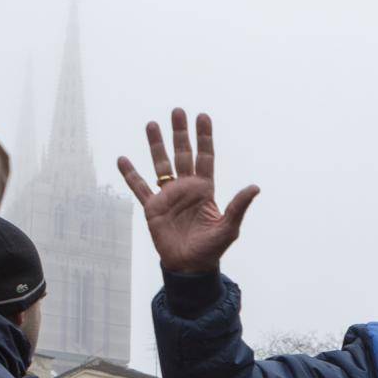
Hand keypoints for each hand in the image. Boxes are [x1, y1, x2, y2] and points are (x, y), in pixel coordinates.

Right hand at [118, 109, 259, 273]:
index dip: (204, 138)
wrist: (189, 266)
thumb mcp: (228, 227)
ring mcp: (168, 196)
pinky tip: (123, 159)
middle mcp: (186, 188)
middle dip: (180, 133)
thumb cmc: (211, 248)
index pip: (205, 157)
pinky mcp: (152, 208)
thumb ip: (238, 206)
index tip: (202, 117)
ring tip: (151, 124)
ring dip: (156, 145)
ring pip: (160, 164)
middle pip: (182, 154)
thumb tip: (255, 187)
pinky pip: (139, 188)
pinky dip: (130, 174)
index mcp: (205, 189)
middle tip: (178, 111)